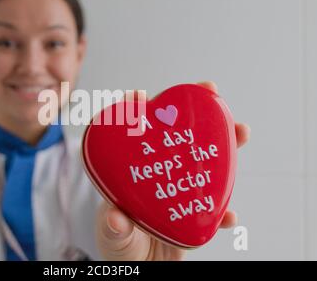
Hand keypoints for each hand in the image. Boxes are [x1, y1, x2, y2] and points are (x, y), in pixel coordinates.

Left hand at [95, 81, 250, 259]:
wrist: (142, 269)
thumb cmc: (120, 249)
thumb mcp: (113, 238)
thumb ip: (114, 229)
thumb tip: (117, 217)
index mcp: (129, 175)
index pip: (130, 137)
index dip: (135, 112)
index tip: (141, 96)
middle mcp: (155, 175)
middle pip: (174, 138)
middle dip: (194, 113)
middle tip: (210, 92)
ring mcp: (177, 190)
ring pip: (200, 163)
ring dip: (223, 147)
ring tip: (241, 131)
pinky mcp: (193, 212)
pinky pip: (212, 207)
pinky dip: (223, 211)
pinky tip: (230, 215)